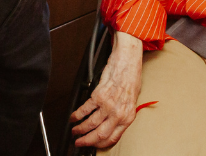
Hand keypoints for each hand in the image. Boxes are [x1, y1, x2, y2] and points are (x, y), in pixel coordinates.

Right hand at [70, 31, 143, 148]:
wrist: (127, 61)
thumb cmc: (130, 78)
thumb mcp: (131, 101)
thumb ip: (122, 114)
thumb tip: (111, 125)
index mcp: (128, 117)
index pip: (113, 138)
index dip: (100, 144)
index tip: (93, 145)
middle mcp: (119, 113)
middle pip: (100, 134)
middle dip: (87, 141)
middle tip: (79, 142)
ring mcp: (108, 105)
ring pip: (90, 124)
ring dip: (80, 129)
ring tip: (75, 130)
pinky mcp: (99, 95)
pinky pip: (85, 109)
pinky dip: (77, 115)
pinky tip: (74, 117)